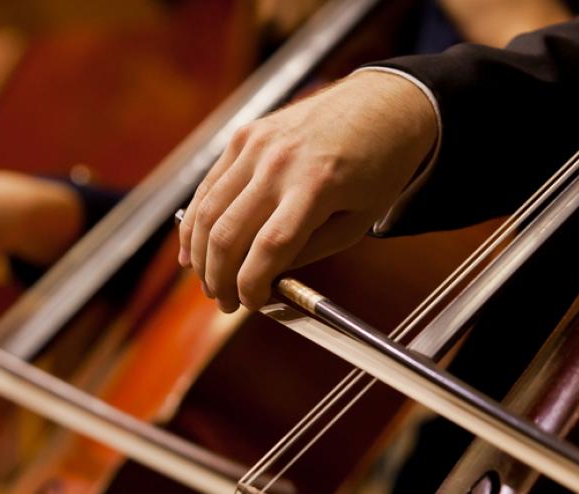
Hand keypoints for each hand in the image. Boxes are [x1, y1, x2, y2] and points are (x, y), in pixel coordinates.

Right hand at [178, 71, 436, 312]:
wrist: (383, 104)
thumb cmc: (379, 166)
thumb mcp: (358, 221)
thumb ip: (309, 250)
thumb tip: (265, 277)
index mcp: (316, 186)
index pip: (268, 248)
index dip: (251, 284)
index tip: (249, 304)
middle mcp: (279, 162)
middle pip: (227, 233)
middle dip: (219, 278)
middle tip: (223, 302)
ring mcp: (257, 144)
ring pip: (208, 210)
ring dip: (200, 254)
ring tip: (207, 282)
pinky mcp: (245, 135)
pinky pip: (210, 184)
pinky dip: (196, 219)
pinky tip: (195, 246)